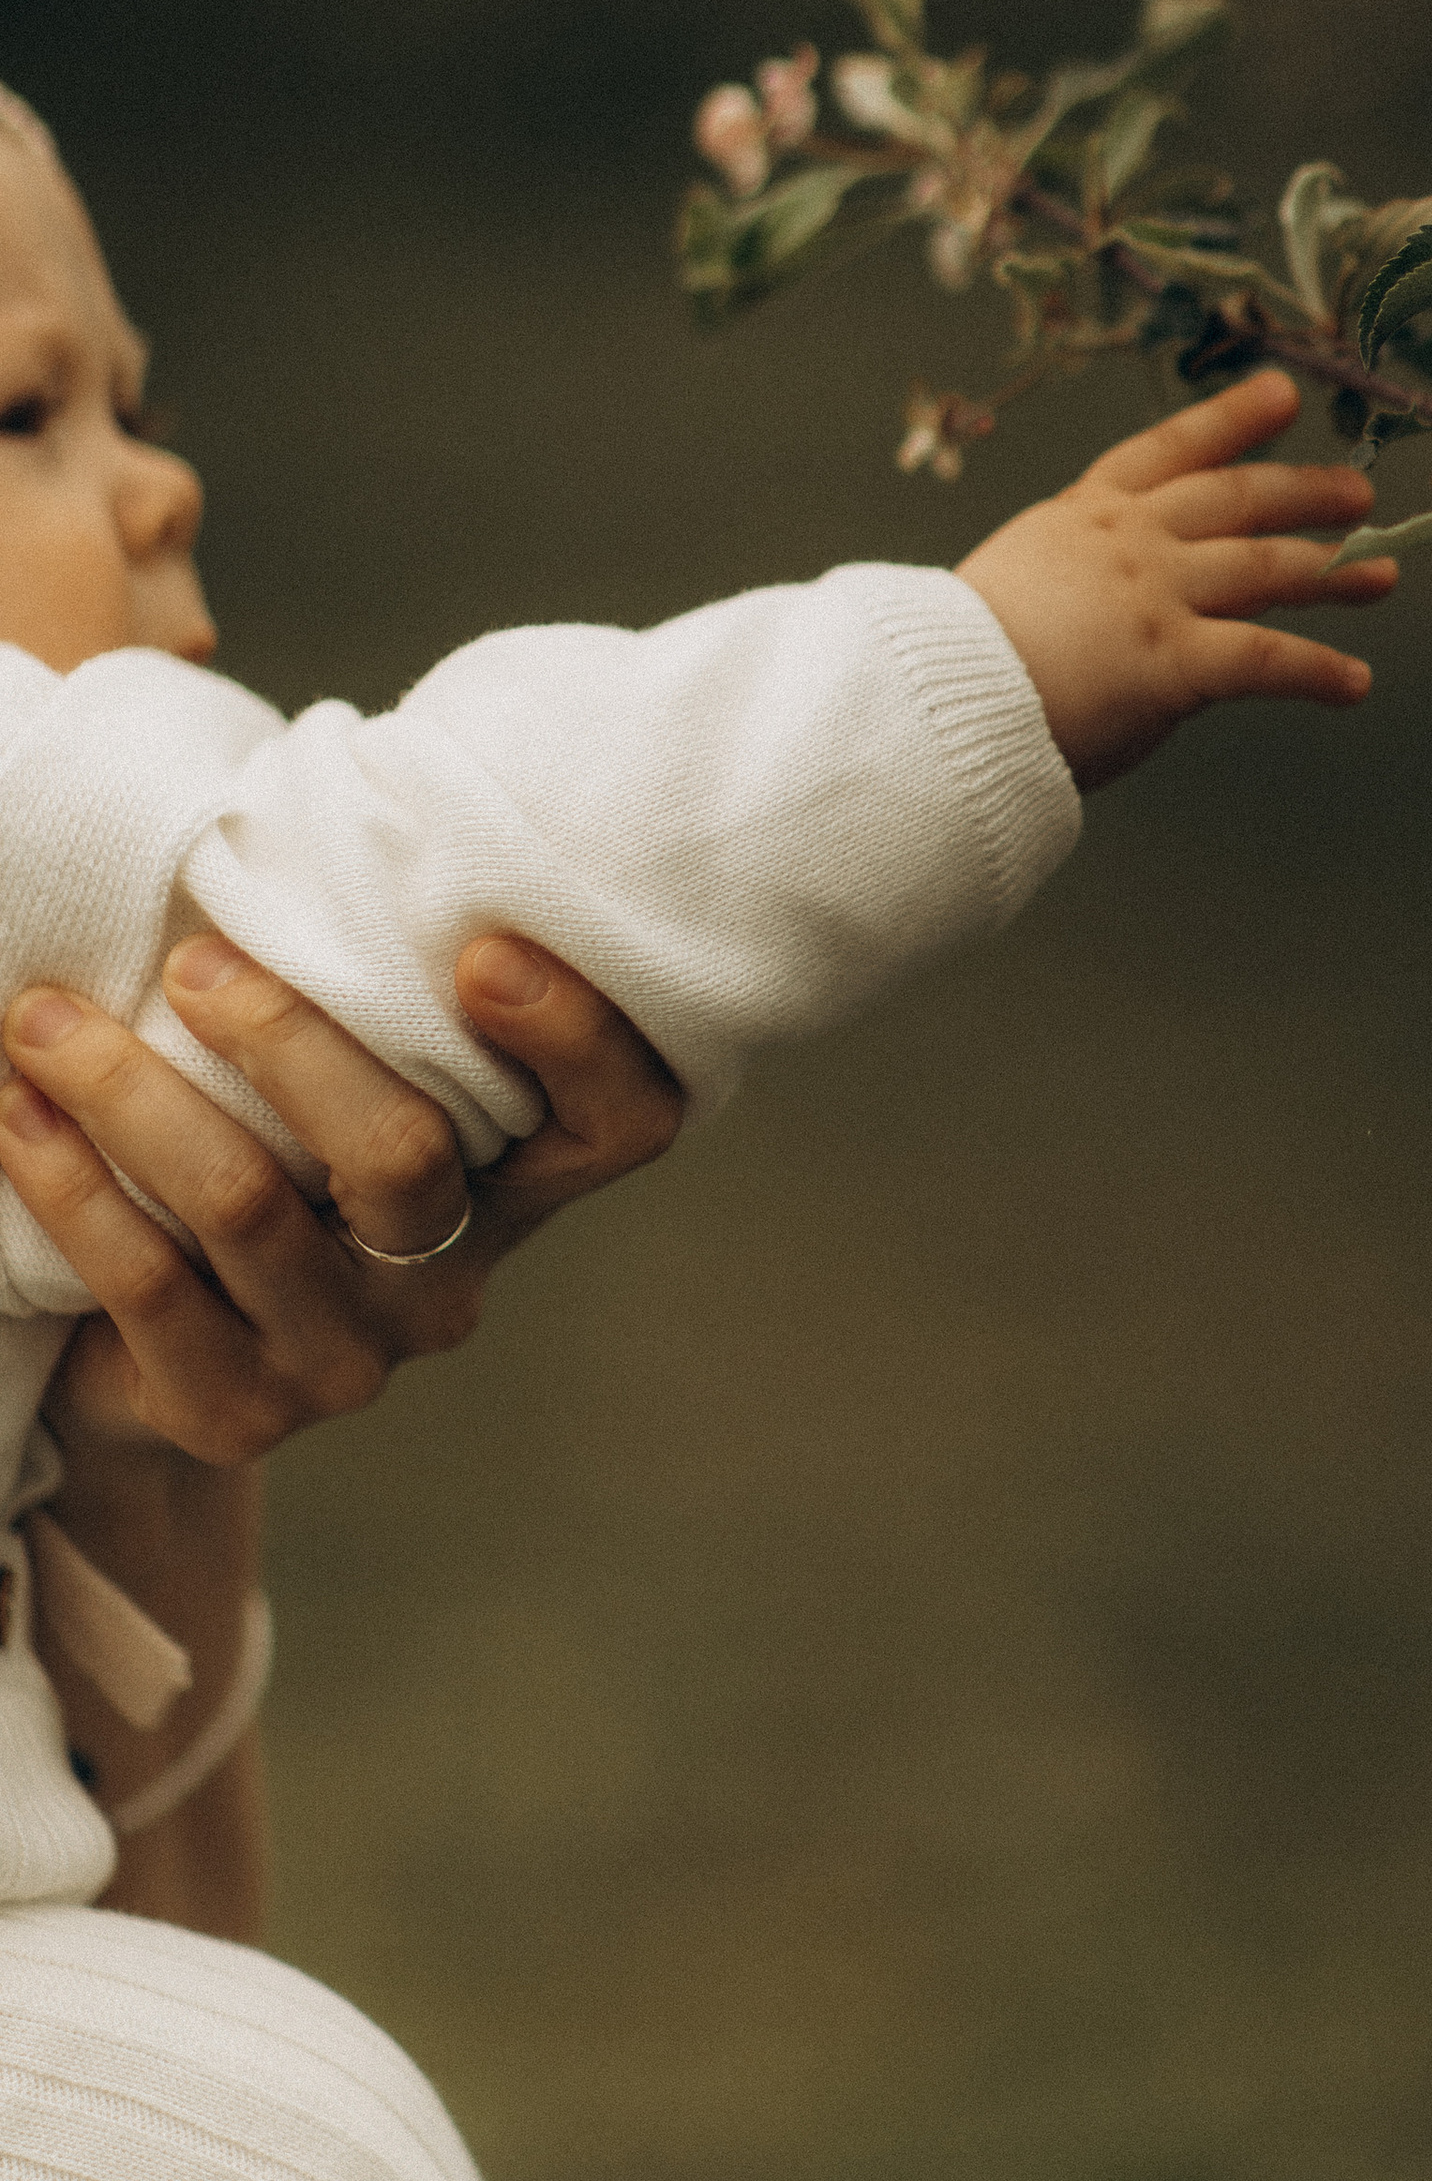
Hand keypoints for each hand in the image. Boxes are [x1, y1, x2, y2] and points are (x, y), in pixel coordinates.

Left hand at [1, 938, 681, 1464]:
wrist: (161, 1351)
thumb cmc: (265, 1143)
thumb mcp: (345, 1065)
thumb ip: (369, 966)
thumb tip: (281, 769)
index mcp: (516, 1179)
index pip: (623, 1121)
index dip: (576, 1040)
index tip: (477, 951)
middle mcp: (451, 1277)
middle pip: (405, 1154)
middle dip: (287, 1039)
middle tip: (193, 960)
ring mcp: (350, 1356)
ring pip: (249, 1206)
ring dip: (130, 1091)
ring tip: (43, 1019)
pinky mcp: (237, 1410)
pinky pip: (149, 1283)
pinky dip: (70, 1180)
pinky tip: (19, 1110)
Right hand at [957, 368, 1395, 788]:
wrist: (935, 694)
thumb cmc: (956, 656)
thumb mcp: (1021, 581)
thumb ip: (1080, 578)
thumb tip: (1122, 605)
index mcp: (1084, 515)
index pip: (1168, 450)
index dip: (1230, 419)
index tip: (1281, 394)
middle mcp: (1129, 541)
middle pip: (1236, 500)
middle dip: (1303, 492)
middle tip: (1356, 490)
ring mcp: (1155, 594)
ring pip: (1266, 569)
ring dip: (1332, 571)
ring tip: (1382, 576)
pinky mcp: (1172, 659)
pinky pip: (1265, 659)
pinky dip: (1317, 672)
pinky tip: (1356, 683)